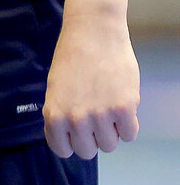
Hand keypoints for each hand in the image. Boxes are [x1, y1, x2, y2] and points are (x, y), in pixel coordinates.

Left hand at [43, 11, 139, 157]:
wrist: (93, 33)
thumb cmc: (73, 57)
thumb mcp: (56, 88)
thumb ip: (62, 114)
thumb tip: (71, 137)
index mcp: (54, 114)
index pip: (62, 150)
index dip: (71, 142)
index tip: (76, 133)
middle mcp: (75, 119)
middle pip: (88, 151)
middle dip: (92, 138)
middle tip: (94, 118)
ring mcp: (100, 115)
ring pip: (110, 145)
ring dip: (111, 131)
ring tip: (107, 108)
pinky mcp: (124, 109)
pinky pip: (129, 134)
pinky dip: (128, 124)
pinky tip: (121, 106)